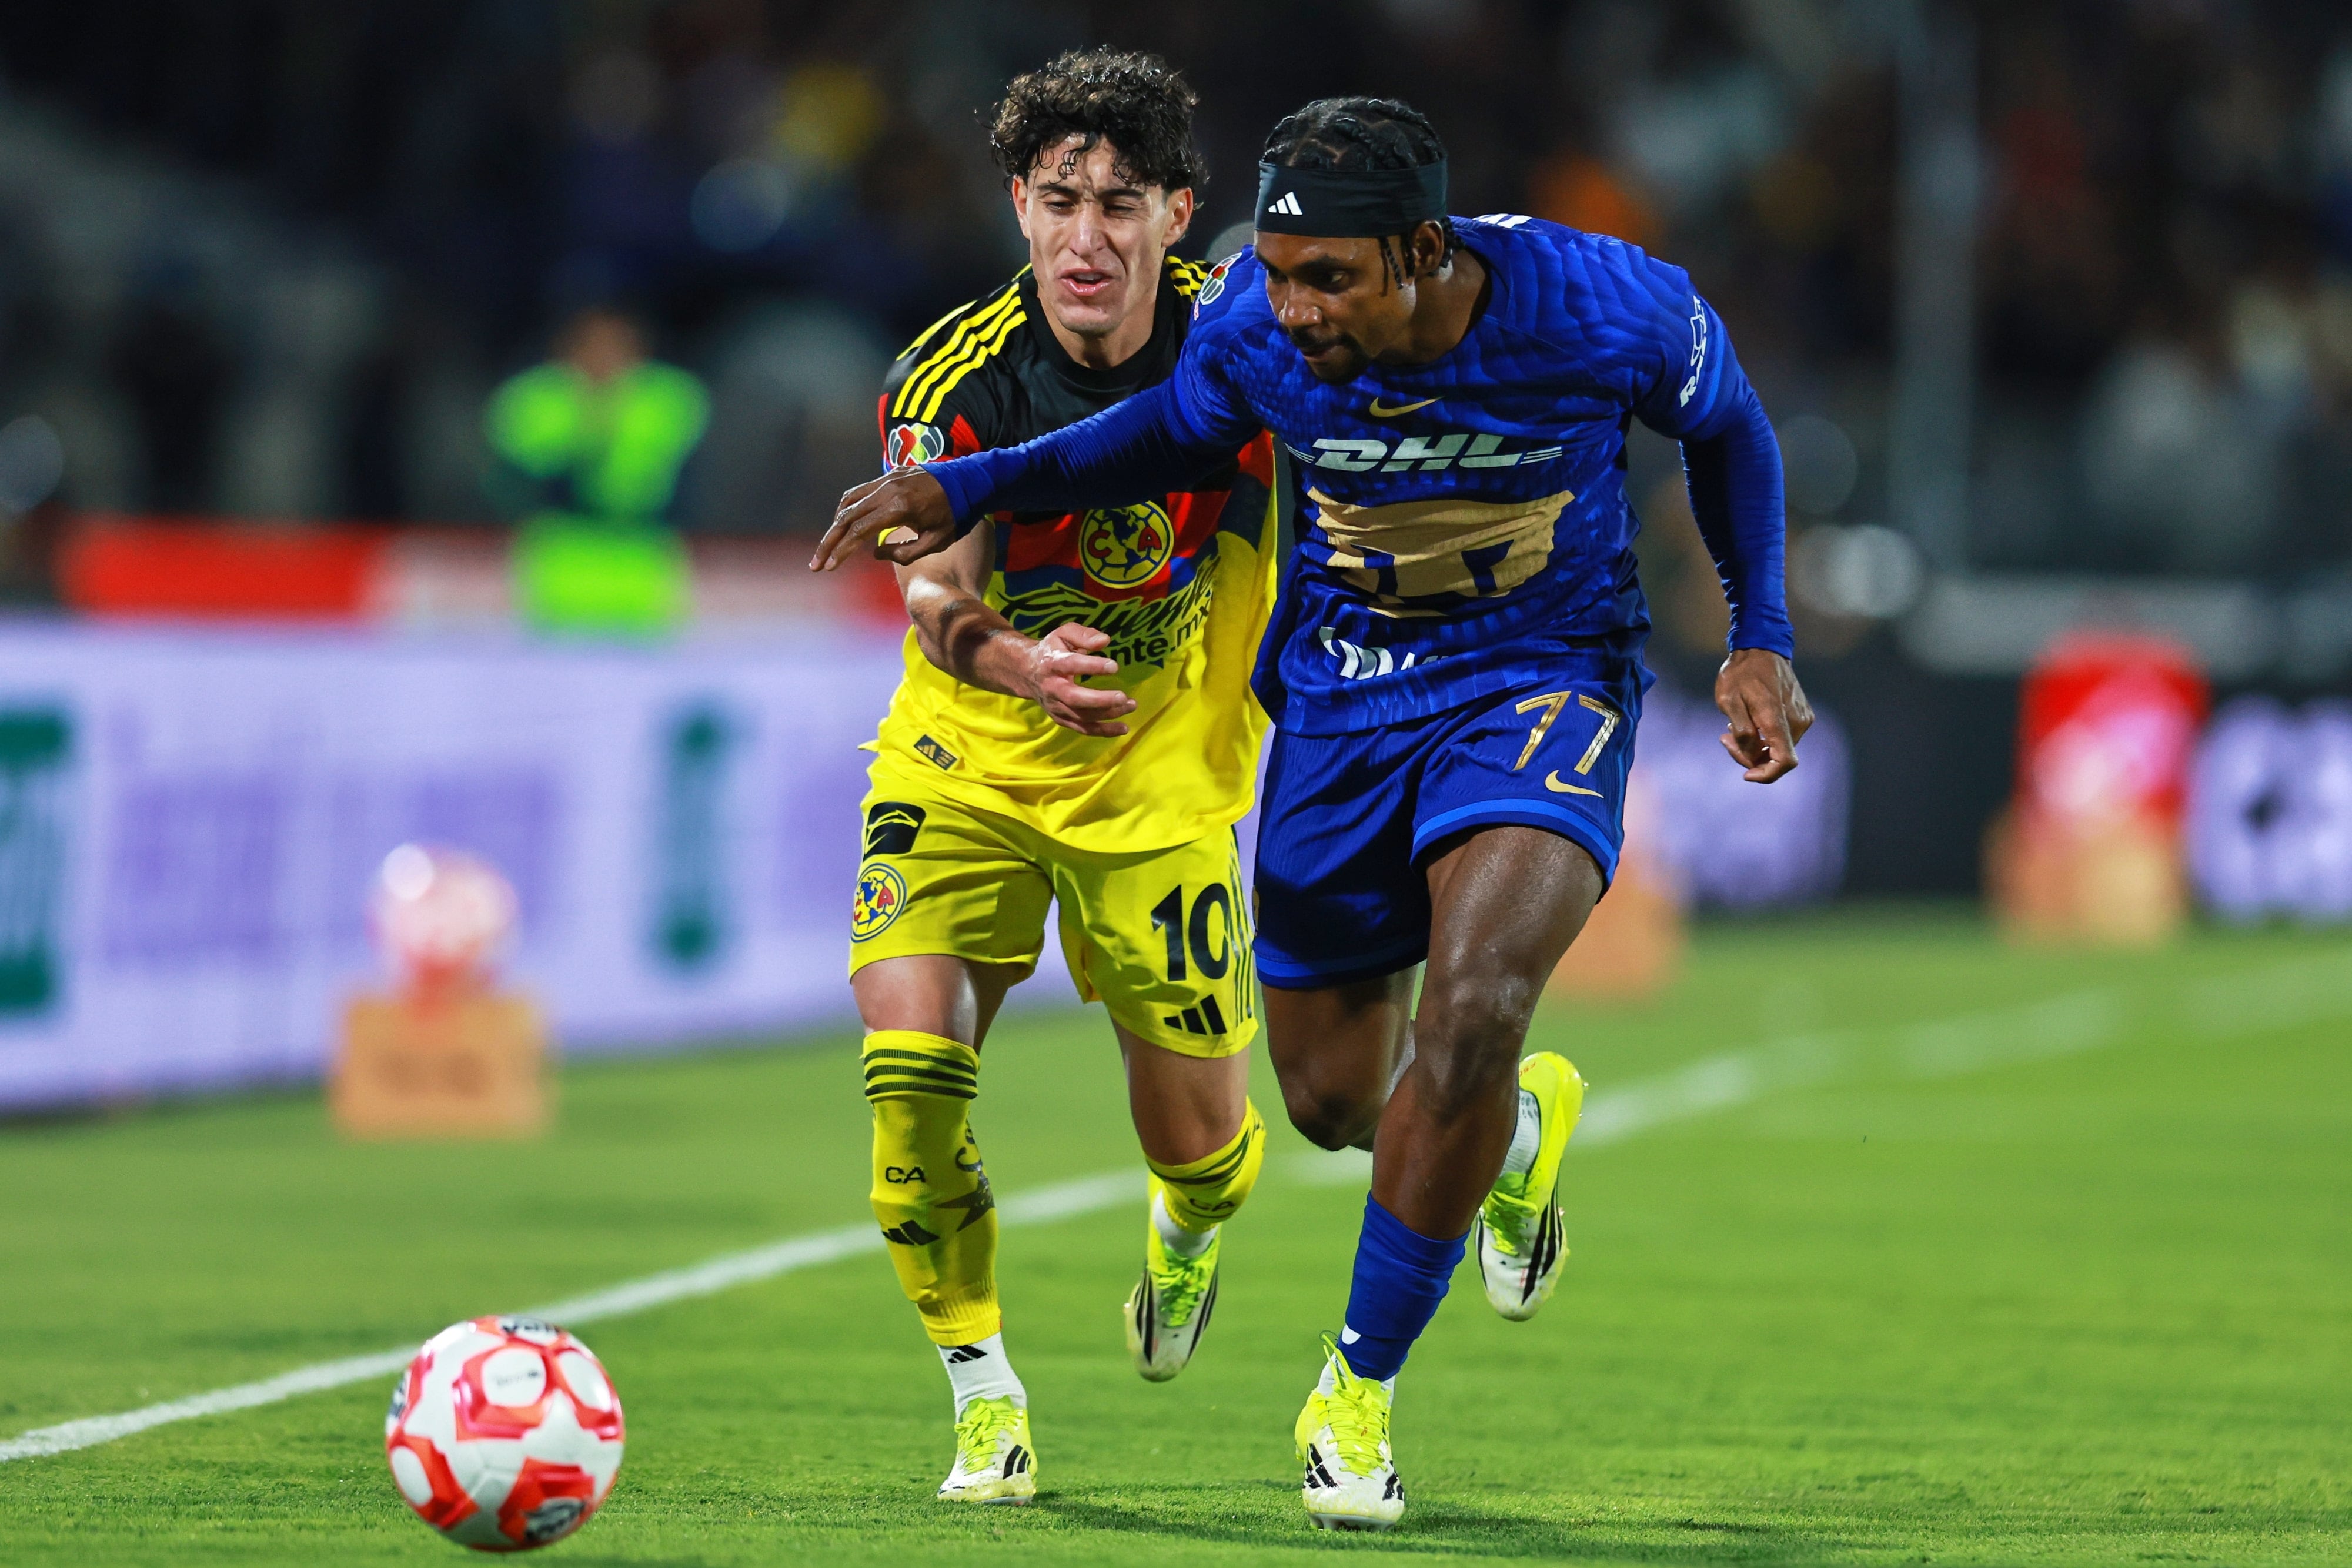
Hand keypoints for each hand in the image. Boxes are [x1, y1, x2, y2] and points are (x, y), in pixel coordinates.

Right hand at [809, 466, 957, 571]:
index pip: (859, 532)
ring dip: (835, 524)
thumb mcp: (935, 542)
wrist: (971, 482)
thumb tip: (875, 553)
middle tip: (816, 563)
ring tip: (829, 546)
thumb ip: (904, 553)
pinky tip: (844, 523)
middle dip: (829, 542)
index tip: (829, 567)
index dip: (841, 551)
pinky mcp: (889, 475)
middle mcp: (888, 490)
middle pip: (846, 517)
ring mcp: (887, 479)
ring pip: (849, 501)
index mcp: (899, 508)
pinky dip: (848, 508)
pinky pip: (861, 491)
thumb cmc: (956, 516)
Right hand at [1019, 623, 1137, 737]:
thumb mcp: (1064, 634)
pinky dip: (1103, 731)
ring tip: (1131, 705)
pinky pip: (1083, 728)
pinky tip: (1123, 727)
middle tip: (1123, 696)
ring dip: (1107, 714)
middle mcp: (1052, 688)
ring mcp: (1056, 706)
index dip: (1092, 666)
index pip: (1071, 665)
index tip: (1114, 666)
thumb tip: (1104, 641)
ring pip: (1081, 716)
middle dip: (1099, 700)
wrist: (1027, 672)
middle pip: (1074, 698)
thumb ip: (1083, 635)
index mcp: (1052, 663)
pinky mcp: (1061, 719)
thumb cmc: (1052, 650)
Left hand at [1715, 648, 1811, 782]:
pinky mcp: (1802, 714)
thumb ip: (1742, 732)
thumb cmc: (1741, 673)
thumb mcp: (1728, 701)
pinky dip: (1764, 736)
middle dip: (1750, 755)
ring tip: (1733, 725)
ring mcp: (1802, 717)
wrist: (1761, 648)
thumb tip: (1753, 754)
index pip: (1785, 762)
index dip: (1766, 775)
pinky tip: (1748, 720)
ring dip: (1755, 745)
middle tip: (1725, 738)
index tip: (1747, 774)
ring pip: (1779, 748)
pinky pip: (1782, 736)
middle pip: (1777, 757)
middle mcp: (1796, 721)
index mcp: (1778, 719)